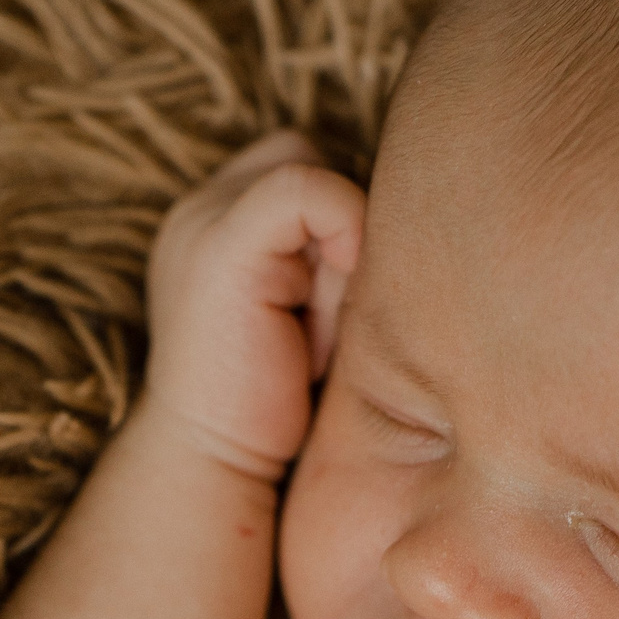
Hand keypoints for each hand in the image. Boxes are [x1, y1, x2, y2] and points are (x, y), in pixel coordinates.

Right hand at [143, 131, 364, 481]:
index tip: (339, 300)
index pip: (300, 165)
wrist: (216, 465)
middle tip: (332, 310)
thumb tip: (420, 206)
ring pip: (310, 165)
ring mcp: (203, 221)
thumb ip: (340, 254)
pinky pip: (305, 185)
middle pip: (306, 153)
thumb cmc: (278, 405)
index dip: (337, 216)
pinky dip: (342, 230)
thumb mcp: (319, 311)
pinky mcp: (220, 245)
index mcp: (214, 225)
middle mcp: (198, 211)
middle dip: (337, 220)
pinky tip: (330, 306)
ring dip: (339, 238)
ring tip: (321, 321)